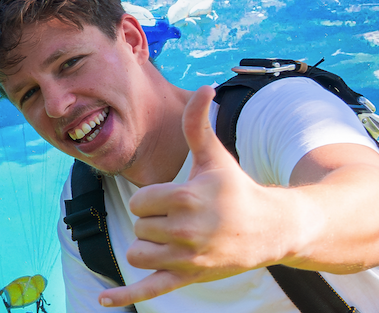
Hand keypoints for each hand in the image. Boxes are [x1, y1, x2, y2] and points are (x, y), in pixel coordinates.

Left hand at [98, 86, 299, 306]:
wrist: (274, 228)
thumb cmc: (237, 189)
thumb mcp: (215, 158)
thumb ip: (198, 125)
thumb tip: (204, 87)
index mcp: (187, 198)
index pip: (139, 202)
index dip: (153, 200)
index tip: (178, 200)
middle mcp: (187, 230)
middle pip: (138, 227)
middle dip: (154, 223)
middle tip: (186, 219)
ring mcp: (188, 257)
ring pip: (138, 254)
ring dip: (150, 247)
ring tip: (179, 239)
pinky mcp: (189, 277)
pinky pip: (150, 288)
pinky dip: (126, 294)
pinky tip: (104, 300)